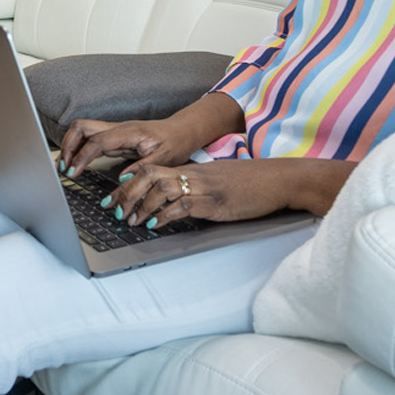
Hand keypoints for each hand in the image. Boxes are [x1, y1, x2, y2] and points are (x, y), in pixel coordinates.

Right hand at [58, 117, 205, 174]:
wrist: (183, 131)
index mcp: (128, 132)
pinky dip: (80, 150)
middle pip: (81, 127)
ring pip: (83, 131)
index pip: (96, 141)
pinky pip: (90, 140)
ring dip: (71, 147)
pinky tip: (77, 164)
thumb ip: (142, 168)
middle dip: (68, 145)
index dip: (82, 156)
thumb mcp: (164, 159)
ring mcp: (115, 132)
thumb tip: (122, 180)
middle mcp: (118, 128)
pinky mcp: (115, 138)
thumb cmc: (176, 142)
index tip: (73, 172)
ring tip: (65, 168)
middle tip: (64, 168)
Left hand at [104, 160, 299, 228]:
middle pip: (150, 176)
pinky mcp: (216, 203)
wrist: (280, 179)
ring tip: (131, 221)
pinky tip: (156, 225)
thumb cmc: (253, 183)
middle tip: (114, 211)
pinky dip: (166, 215)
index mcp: (194, 170)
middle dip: (127, 193)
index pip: (153, 169)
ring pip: (162, 188)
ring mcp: (205, 188)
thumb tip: (178, 203)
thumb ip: (198, 188)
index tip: (114, 194)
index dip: (130, 181)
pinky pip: (185, 205)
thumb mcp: (219, 182)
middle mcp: (195, 175)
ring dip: (142, 206)